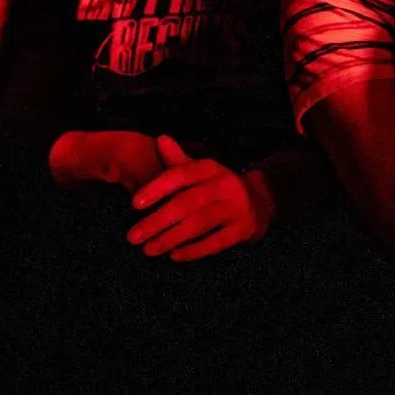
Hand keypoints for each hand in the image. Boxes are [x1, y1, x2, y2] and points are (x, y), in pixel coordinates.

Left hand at [127, 136, 273, 261]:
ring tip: (148, 250)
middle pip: (186, 203)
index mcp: (209, 168)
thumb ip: (177, 159)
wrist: (262, 200)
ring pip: (199, 223)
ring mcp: (236, 207)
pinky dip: (195, 250)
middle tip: (132, 237)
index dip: (157, 188)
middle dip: (157, 221)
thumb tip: (160, 138)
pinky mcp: (243, 228)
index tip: (134, 204)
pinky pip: (217, 242)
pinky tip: (175, 256)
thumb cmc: (218, 187)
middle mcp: (224, 185)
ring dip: (171, 238)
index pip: (180, 175)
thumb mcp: (200, 171)